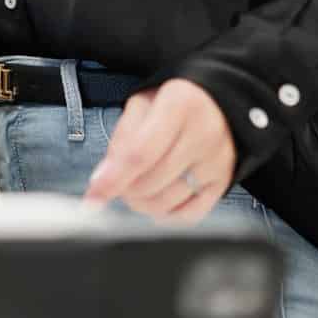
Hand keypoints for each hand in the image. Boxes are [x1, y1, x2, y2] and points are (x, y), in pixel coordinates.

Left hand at [84, 79, 237, 221]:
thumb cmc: (175, 103)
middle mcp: (204, 134)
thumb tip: (103, 179)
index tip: (93, 197)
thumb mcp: (143, 103)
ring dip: (141, 203)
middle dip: (124, 189)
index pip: (140, 154)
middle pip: (150, 182)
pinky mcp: (225, 182)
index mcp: (180, 105)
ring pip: (166, 203)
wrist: (220, 102)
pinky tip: (158, 198)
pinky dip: (165, 214)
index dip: (113, 179)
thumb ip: (122, 138)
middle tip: (118, 180)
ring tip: (136, 186)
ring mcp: (217, 162)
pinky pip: (188, 216)